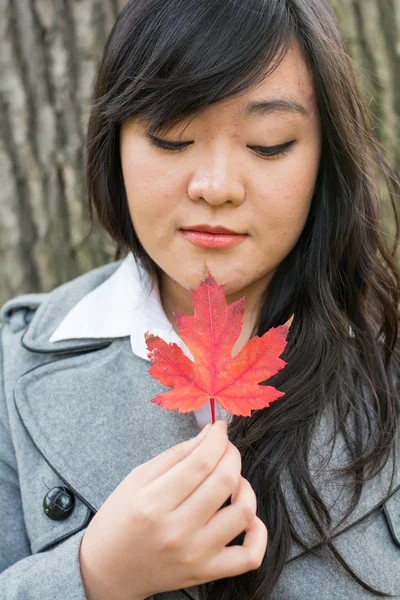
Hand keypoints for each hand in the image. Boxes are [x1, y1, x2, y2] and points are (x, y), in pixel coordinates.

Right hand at [79, 420, 267, 599]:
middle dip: (231, 454)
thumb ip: (176, 454)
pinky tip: (248, 518)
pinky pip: (250, 556)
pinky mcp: (207, 572)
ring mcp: (195, 555)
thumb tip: (210, 434)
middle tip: (225, 448)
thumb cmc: (119, 519)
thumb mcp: (138, 478)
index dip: (217, 438)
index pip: (201, 462)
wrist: (108, 570)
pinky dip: (258, 533)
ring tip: (231, 481)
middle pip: (225, 481)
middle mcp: (176, 530)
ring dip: (244, 486)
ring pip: (243, 512)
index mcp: (153, 502)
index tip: (220, 428)